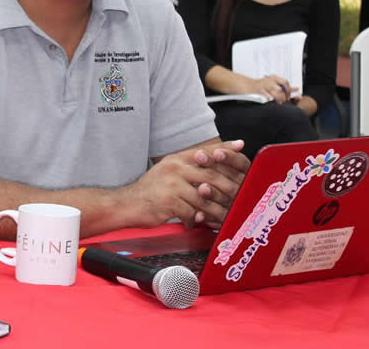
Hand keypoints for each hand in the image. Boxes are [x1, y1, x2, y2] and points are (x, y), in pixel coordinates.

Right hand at [126, 140, 248, 227]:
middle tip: (239, 197)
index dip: (224, 148)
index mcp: (176, 159)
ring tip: (222, 217)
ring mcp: (171, 184)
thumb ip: (188, 170)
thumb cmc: (150, 191)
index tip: (240, 146)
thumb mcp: (167, 173)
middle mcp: (174, 168)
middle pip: (210, 176)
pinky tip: (197, 222)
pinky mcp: (169, 201)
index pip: (205, 151)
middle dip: (228, 189)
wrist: (127, 204)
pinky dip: (197, 219)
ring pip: (204, 198)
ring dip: (215, 210)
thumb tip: (211, 176)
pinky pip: (192, 212)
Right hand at [247, 75, 296, 103]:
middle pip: (280, 88)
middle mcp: (270, 80)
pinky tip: (271, 100)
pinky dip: (269, 98)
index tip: (289, 96)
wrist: (249, 85)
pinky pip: (266, 95)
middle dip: (283, 96)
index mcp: (274, 78)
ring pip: (274, 92)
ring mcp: (264, 85)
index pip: (285, 82)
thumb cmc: (263, 85)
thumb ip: (285, 86)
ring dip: (278, 98)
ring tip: (279, 102)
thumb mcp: (274, 83)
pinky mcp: (259, 90)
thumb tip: (297, 89)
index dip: (289, 90)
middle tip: (284, 100)